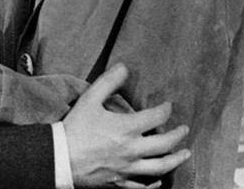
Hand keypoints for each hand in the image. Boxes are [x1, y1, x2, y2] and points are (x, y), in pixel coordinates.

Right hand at [65, 63, 190, 187]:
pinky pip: (142, 187)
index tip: (168, 105)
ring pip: (160, 167)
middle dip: (178, 135)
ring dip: (176, 160)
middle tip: (185, 129)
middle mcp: (132, 150)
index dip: (166, 109)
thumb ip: (108, 81)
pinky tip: (159, 180)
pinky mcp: (119, 183)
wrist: (58, 159)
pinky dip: (154, 183)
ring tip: (185, 154)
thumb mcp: (90, 99)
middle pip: (165, 144)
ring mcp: (127, 169)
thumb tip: (124, 67)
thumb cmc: (74, 128)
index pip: (157, 117)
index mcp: (127, 128)